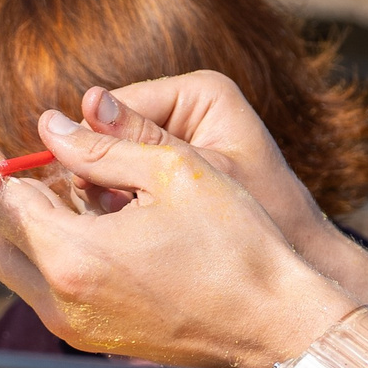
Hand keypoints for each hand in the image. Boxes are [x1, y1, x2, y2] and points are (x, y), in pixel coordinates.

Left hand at [0, 99, 354, 367]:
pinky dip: (38, 238)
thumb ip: (105, 144)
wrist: (277, 324)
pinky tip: (59, 204)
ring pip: (11, 259)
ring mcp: (73, 325)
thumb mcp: (176, 173)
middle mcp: (61, 300)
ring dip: (7, 209)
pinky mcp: (92, 335)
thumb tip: (51, 124)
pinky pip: (42, 280)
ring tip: (13, 161)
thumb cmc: (240, 247)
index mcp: (75, 257)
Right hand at [75, 72, 340, 261]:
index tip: (75, 187)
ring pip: (113, 163)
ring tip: (115, 226)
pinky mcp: (174, 176)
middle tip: (98, 210)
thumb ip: (139, 144)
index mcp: (201, 93)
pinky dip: (119, 209)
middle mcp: (188, 110)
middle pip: (111, 135)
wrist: (291, 273)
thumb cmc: (264, 218)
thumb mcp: (195, 178)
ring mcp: (180, 143)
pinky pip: (127, 186)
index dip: (89, 146)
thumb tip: (78, 106)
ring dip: (105, 194)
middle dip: (98, 172)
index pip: (116, 107)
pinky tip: (124, 235)